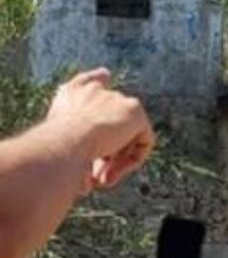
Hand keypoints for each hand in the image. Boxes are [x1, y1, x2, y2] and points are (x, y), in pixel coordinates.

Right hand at [45, 69, 155, 191]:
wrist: (66, 140)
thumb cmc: (55, 150)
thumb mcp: (57, 149)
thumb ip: (75, 149)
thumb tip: (83, 182)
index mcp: (71, 93)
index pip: (89, 81)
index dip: (97, 79)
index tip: (105, 75)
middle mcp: (95, 90)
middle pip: (112, 123)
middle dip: (107, 154)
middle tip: (98, 178)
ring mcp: (117, 99)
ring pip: (126, 137)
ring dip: (116, 162)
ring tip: (102, 180)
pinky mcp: (135, 112)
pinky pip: (142, 141)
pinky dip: (131, 160)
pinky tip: (116, 171)